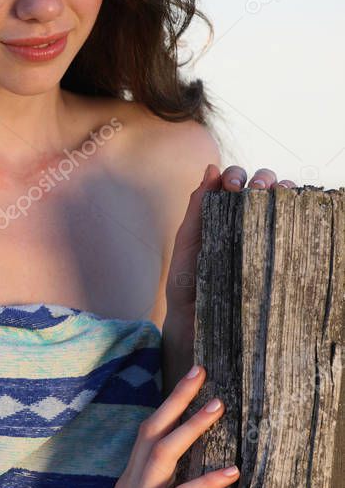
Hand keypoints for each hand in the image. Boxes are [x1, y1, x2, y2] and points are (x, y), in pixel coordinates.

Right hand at [79, 364, 238, 487]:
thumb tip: (174, 480)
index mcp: (129, 483)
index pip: (148, 433)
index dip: (168, 404)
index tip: (190, 378)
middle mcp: (131, 486)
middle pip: (153, 431)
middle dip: (177, 400)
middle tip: (202, 371)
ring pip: (164, 455)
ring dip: (191, 428)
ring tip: (218, 407)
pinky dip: (204, 483)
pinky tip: (230, 472)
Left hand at [163, 164, 297, 347]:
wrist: (196, 320)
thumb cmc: (188, 280)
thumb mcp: (188, 240)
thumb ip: (197, 206)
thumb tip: (211, 168)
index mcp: (223, 212)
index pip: (237, 182)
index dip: (236, 176)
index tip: (231, 186)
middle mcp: (247, 220)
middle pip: (264, 186)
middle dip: (263, 179)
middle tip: (256, 189)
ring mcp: (264, 237)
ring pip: (283, 203)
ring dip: (284, 191)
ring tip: (277, 196)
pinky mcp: (279, 257)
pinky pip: (295, 230)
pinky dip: (300, 215)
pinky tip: (297, 214)